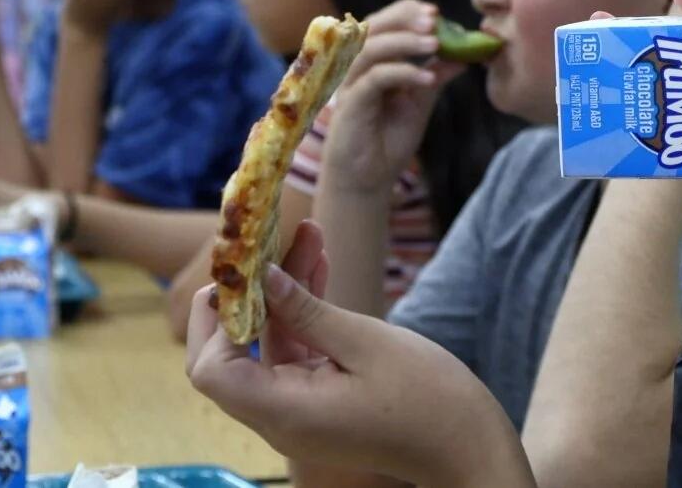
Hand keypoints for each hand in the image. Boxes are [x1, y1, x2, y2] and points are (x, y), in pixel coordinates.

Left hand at [187, 222, 531, 486]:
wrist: (469, 447)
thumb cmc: (428, 400)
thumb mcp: (366, 343)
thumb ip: (308, 311)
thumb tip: (264, 278)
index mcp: (284, 411)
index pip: (211, 370)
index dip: (214, 320)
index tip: (237, 272)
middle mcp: (282, 415)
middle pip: (235, 352)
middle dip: (251, 291)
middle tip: (264, 242)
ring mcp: (301, 408)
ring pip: (272, 342)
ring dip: (285, 290)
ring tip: (309, 233)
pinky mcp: (321, 398)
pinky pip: (299, 350)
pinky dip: (305, 312)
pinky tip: (320, 263)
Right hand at [322, 0, 465, 194]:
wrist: (369, 178)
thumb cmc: (387, 140)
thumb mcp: (419, 103)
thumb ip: (434, 77)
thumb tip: (463, 56)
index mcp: (372, 61)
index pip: (385, 23)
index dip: (407, 12)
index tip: (437, 14)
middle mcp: (357, 67)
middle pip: (373, 26)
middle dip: (404, 18)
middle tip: (435, 20)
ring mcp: (351, 84)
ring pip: (372, 48)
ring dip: (405, 42)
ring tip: (435, 44)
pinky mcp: (351, 104)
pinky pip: (376, 78)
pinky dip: (402, 73)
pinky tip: (427, 79)